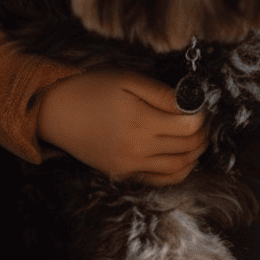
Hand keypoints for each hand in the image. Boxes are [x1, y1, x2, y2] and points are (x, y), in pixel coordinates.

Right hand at [37, 68, 207, 184]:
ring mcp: (130, 165)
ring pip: (180, 166)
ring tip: (197, 137)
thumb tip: (192, 104)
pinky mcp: (123, 174)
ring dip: (196, 153)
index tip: (200, 105)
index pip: (190, 126)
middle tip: (203, 120)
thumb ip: (162, 93)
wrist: (56, 112)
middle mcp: (137, 148)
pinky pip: (161, 180)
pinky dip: (179, 171)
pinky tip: (184, 157)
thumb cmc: (92, 89)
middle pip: (188, 146)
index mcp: (140, 121)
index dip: (201, 114)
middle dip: (203, 132)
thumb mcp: (128, 79)